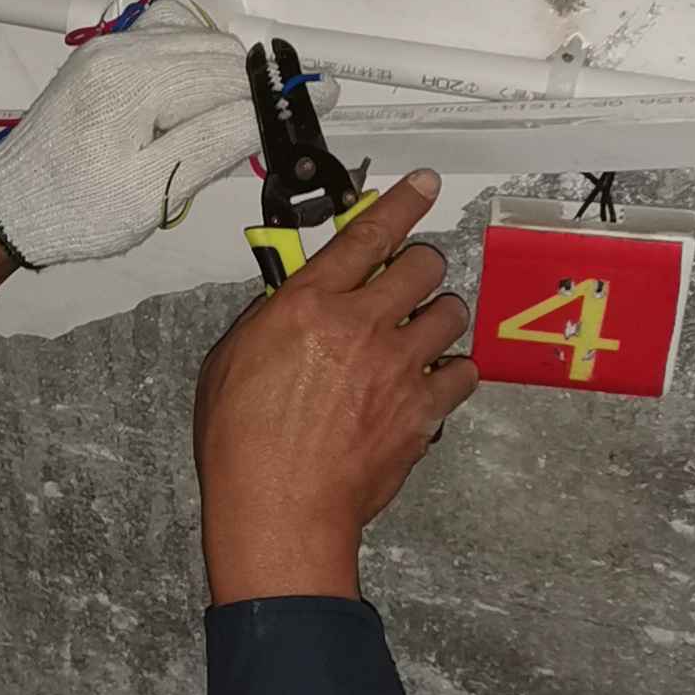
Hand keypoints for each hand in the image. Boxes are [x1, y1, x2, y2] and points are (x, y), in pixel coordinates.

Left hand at [0, 24, 258, 269]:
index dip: (268, 102)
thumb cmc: (77, 209)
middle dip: (241, 95)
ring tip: (202, 138)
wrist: (13, 209)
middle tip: (236, 149)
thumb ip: (216, 143)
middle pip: (217, 53)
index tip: (294, 128)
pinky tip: (181, 115)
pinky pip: (167, 49)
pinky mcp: (104, 59)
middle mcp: (121, 49)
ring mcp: (109, 49)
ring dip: (217, 84)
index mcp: (133, 78)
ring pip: (196, 46)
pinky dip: (189, 74)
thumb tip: (268, 110)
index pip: (231, 75)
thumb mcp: (155, 190)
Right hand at [193, 171, 474, 602]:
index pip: (367, 232)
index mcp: (308, 304)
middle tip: (406, 287)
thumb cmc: (241, 445)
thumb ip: (270, 322)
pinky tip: (431, 385)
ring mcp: (399, 366)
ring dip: (436, 319)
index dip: (402, 201)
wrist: (278, 509)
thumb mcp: (230, 362)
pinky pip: (464, 372)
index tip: (423, 185)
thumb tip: (292, 307)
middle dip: (418, 269)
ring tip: (418, 339)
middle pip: (423, 264)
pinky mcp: (423, 409)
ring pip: (450, 312)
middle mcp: (360, 324)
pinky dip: (452, 374)